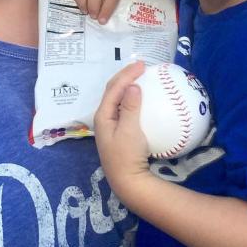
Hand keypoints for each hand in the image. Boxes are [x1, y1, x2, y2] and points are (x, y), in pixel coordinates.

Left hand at [92, 62, 150, 205]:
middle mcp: (104, 118)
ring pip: (118, 99)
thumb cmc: (127, 156)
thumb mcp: (130, 131)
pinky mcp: (120, 133)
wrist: (128, 182)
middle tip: (141, 67)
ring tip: (141, 78)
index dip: (126, 74)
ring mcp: (111, 126)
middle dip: (125, 76)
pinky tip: (143, 99)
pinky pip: (125, 108)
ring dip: (128, 86)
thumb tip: (133, 86)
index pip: (114, 88)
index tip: (142, 65)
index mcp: (103, 115)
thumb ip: (131, 108)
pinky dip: (132, 99)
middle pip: (113, 91)